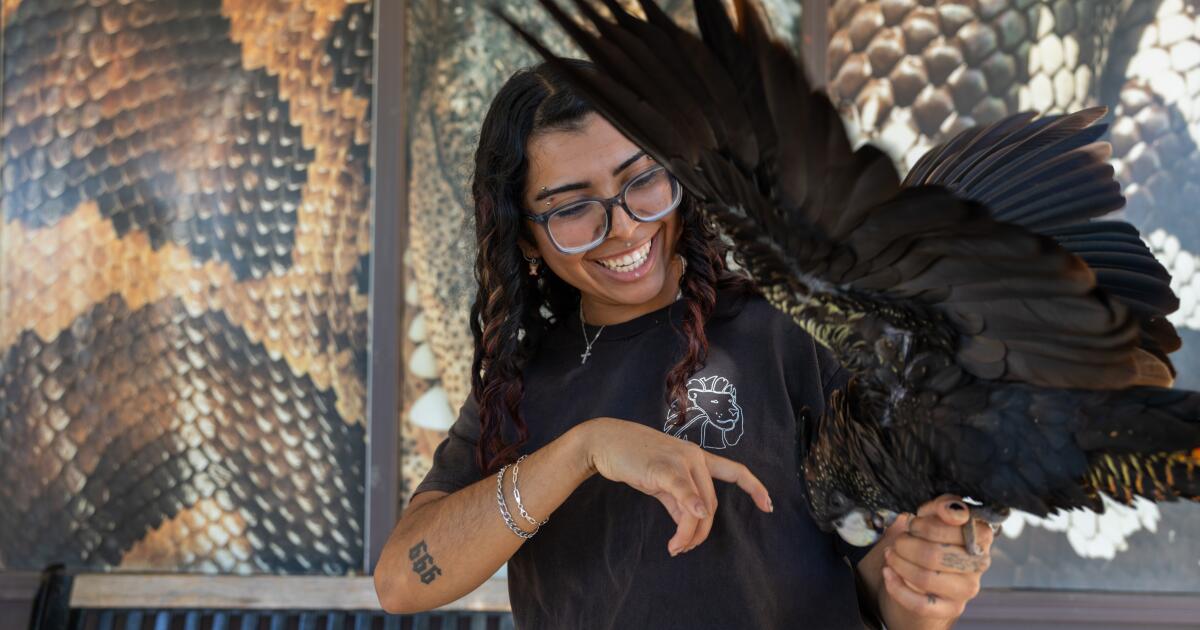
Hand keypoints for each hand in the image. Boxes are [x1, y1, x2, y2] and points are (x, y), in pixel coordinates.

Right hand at [579, 417, 772, 555]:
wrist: (605, 442)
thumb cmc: (634, 460)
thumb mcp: (662, 482)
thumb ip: (679, 501)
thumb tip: (690, 524)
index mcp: (697, 457)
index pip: (734, 471)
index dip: (754, 488)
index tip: (768, 506)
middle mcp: (694, 456)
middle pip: (711, 502)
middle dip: (700, 531)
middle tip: (683, 548)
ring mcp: (680, 460)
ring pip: (698, 505)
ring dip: (689, 533)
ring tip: (676, 548)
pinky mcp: (663, 468)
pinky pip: (683, 492)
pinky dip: (690, 509)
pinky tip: (687, 529)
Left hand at [879, 495, 993, 619]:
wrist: (920, 582)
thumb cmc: (928, 543)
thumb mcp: (931, 519)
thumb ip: (940, 507)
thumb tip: (947, 507)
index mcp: (979, 536)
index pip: (957, 527)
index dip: (927, 523)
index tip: (913, 523)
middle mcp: (978, 563)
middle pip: (935, 553)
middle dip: (907, 544)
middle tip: (898, 541)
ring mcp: (966, 589)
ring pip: (926, 577)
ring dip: (899, 563)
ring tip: (891, 555)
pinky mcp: (950, 609)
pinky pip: (920, 603)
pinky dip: (897, 587)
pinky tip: (889, 574)